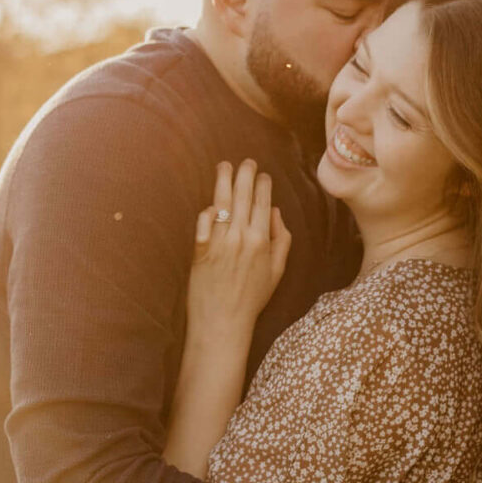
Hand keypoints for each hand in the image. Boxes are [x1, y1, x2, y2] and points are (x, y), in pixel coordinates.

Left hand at [188, 159, 290, 343]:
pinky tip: (211, 204)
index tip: (262, 174)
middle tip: (245, 161)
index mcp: (262, 241)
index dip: (263, 184)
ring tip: (224, 166)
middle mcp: (240, 237)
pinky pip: (203, 222)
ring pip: (222, 203)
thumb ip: (281, 239)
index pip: (263, 203)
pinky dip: (207, 211)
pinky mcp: (200, 249)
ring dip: (223, 181)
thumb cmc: (252, 298)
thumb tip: (275, 212)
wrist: (223, 321)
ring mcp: (219, 242)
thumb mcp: (277, 271)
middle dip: (245, 174)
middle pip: (243, 196)